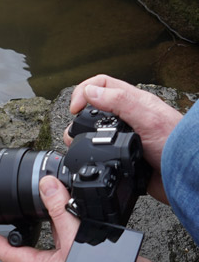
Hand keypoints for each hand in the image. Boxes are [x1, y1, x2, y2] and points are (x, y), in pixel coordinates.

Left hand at [0, 176, 162, 261]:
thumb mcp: (74, 242)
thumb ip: (60, 213)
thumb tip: (47, 186)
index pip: (4, 250)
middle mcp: (54, 261)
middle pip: (29, 238)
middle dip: (14, 222)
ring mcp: (73, 256)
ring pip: (55, 231)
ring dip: (48, 213)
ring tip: (37, 195)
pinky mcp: (92, 251)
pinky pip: (78, 229)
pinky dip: (75, 214)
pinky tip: (76, 202)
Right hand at [68, 74, 181, 203]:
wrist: (186, 176)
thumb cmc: (178, 145)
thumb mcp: (148, 118)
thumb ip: (120, 102)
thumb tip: (90, 92)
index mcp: (133, 102)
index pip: (101, 85)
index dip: (83, 92)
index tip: (75, 110)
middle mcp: (127, 117)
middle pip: (92, 108)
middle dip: (78, 118)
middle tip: (75, 132)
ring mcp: (124, 137)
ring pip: (93, 131)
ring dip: (81, 138)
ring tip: (78, 146)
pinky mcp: (122, 155)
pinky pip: (99, 152)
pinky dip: (90, 154)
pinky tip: (91, 158)